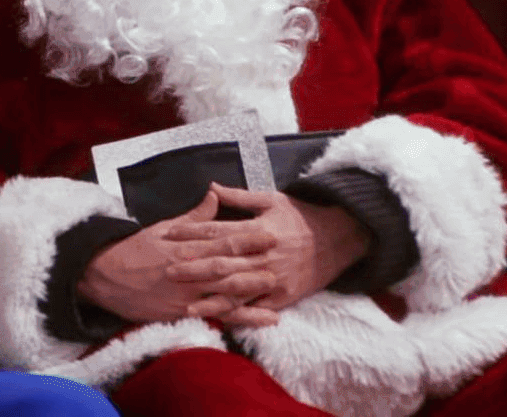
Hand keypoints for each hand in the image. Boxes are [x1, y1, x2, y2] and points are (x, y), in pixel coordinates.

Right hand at [76, 190, 280, 326]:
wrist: (106, 277)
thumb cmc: (134, 250)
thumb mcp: (162, 227)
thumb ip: (193, 217)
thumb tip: (215, 196)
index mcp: (183, 246)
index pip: (221, 240)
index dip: (247, 238)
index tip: (270, 233)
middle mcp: (187, 270)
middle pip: (226, 268)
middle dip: (255, 264)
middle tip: (282, 259)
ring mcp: (185, 294)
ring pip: (224, 292)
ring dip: (251, 290)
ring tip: (276, 286)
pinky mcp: (182, 313)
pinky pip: (216, 315)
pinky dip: (241, 317)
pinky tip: (262, 318)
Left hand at [165, 183, 370, 319]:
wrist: (340, 237)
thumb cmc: (301, 216)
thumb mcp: (271, 199)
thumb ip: (238, 197)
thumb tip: (209, 187)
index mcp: (258, 230)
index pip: (218, 232)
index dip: (192, 233)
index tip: (169, 234)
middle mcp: (264, 255)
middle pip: (223, 263)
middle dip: (193, 268)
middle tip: (167, 270)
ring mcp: (274, 278)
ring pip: (238, 290)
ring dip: (211, 298)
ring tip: (187, 304)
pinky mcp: (283, 296)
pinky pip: (257, 307)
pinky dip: (239, 314)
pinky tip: (219, 319)